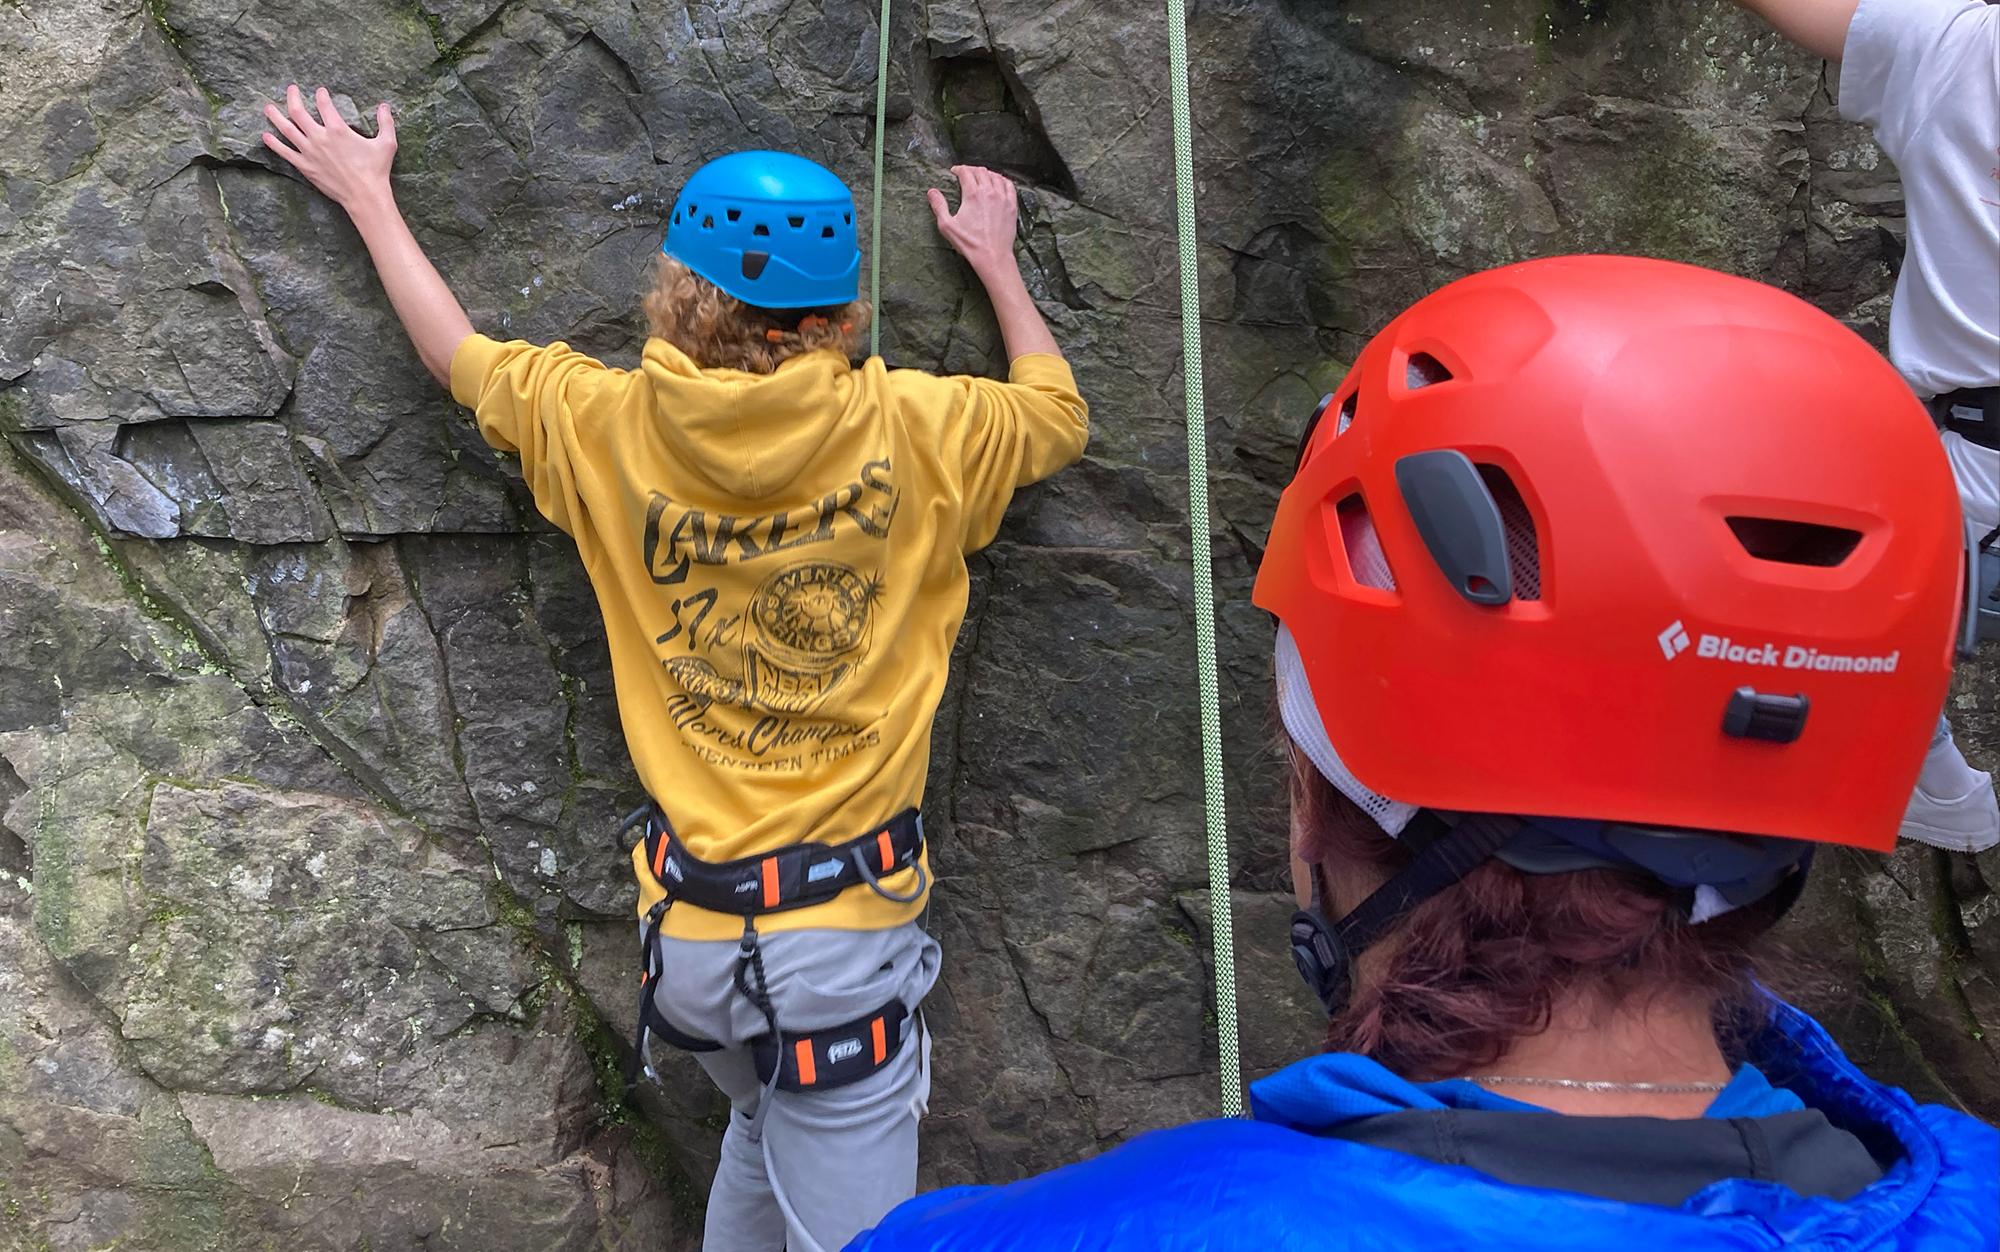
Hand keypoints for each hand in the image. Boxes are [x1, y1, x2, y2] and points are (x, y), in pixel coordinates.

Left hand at [262, 85, 397, 213]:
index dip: (321, 95)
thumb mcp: (387, 144)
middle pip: (298, 112)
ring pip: (286, 129)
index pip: (324, 104)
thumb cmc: (376, 170)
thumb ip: (385, 122)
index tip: (320, 92)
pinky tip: (265, 136)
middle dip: (292, 97)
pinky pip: (284, 152)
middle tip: (291, 90)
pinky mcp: (304, 166)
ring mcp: (309, 152)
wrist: (364, 196)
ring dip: (275, 116)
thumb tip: (385, 106)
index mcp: (338, 130)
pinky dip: (273, 143)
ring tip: (268, 108)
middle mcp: (319, 138)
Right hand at [927, 166, 1021, 274]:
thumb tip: (932, 191)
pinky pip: (1009, 186)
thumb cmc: (969, 243)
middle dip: (971, 169)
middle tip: (965, 173)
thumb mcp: (947, 226)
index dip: (958, 169)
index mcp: (972, 194)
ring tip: (980, 177)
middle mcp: (989, 192)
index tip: (954, 172)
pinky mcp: (1012, 206)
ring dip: (986, 173)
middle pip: (981, 172)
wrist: (992, 255)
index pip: (966, 172)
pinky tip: (998, 182)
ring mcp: (1003, 198)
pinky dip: (1002, 180)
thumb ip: (939, 206)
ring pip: (996, 176)